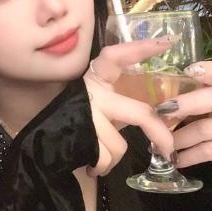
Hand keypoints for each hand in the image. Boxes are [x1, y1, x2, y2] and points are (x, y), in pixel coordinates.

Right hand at [83, 38, 175, 176]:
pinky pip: (105, 158)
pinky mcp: (79, 136)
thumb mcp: (102, 103)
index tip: (166, 43)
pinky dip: (102, 167)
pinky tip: (93, 166)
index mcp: (97, 78)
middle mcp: (92, 93)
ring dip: (114, 158)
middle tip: (168, 150)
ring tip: (105, 158)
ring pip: (119, 144)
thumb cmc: (81, 119)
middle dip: (160, 134)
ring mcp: (85, 115)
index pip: (115, 56)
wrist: (44, 140)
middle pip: (140, 114)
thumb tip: (162, 115)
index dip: (139, 48)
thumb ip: (124, 103)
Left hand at [161, 60, 211, 167]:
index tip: (188, 70)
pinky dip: (187, 156)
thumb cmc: (200, 108)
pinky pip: (207, 151)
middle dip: (186, 105)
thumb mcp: (193, 95)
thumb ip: (179, 92)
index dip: (207, 71)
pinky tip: (172, 158)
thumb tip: (147, 97)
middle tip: (161, 110)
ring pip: (205, 130)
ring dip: (178, 137)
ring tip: (157, 143)